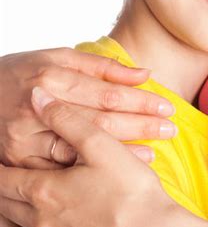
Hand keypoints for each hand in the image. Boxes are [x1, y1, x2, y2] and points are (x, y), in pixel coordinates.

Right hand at [0, 48, 176, 168]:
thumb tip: (144, 73)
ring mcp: (26, 139)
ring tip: (155, 150)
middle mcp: (38, 109)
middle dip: (140, 126)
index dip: (139, 102)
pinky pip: (63, 169)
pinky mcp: (19, 161)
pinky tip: (120, 168)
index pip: (106, 94)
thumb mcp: (58, 56)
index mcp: (51, 77)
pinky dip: (95, 169)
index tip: (166, 106)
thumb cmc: (22, 70)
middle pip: (100, 123)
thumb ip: (101, 67)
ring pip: (83, 151)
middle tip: (170, 129)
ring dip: (122, 152)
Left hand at [0, 89, 207, 226]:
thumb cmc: (130, 191)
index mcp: (43, 190)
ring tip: (14, 192)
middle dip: (2, 185)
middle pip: (4, 203)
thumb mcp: (100, 145)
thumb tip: (39, 97)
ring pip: (15, 223)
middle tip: (3, 170)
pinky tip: (40, 215)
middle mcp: (39, 219)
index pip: (2, 178)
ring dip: (11, 208)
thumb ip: (67, 118)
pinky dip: (28, 224)